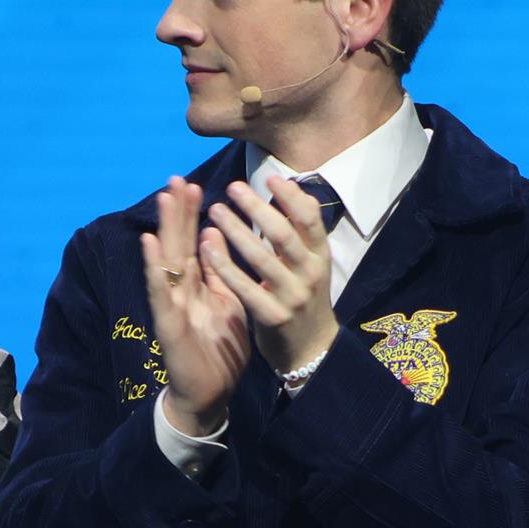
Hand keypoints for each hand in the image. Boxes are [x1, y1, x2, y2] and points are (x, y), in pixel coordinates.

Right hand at [141, 178, 249, 435]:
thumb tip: (216, 237)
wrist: (210, 395)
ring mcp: (171, 305)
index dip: (192, 216)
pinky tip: (150, 245)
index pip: (193, 244)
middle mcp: (180, 291)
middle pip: (177, 245)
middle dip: (177, 213)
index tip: (192, 185)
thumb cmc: (220, 351)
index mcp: (198, 286)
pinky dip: (154, 267)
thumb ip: (221, 274)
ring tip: (163, 199)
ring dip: (164, 229)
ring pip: (166, 262)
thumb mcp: (228, 305)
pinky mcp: (168, 324)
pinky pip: (160, 292)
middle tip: (175, 179)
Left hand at [204, 174, 337, 378]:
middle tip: (233, 187)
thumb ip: (300, 231)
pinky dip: (226, 266)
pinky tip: (207, 248)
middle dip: (257, 208)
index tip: (269, 178)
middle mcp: (310, 274)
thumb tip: (290, 189)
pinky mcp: (273, 316)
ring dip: (237, 231)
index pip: (311, 219)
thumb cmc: (304, 297)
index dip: (291, 197)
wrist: (310, 349)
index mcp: (321, 256)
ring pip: (262, 258)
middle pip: (283, 234)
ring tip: (216, 210)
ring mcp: (292, 296)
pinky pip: (245, 287)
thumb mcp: (311, 264)